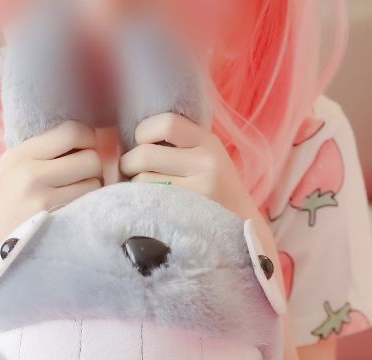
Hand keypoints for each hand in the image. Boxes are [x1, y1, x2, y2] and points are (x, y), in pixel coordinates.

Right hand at [0, 120, 102, 261]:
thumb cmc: (7, 213)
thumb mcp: (12, 174)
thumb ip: (42, 155)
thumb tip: (87, 142)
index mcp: (19, 155)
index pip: (71, 131)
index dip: (88, 140)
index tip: (86, 152)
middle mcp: (28, 171)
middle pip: (89, 157)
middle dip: (94, 168)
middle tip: (84, 179)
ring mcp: (41, 197)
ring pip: (94, 181)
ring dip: (94, 189)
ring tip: (78, 197)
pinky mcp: (53, 219)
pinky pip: (89, 203)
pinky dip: (89, 206)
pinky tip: (76, 211)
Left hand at [120, 112, 256, 221]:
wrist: (243, 225)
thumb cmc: (215, 189)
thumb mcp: (207, 156)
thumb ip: (180, 143)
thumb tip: (135, 138)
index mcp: (208, 142)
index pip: (166, 123)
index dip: (144, 131)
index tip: (141, 142)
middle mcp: (206, 163)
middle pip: (146, 154)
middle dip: (128, 162)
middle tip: (129, 170)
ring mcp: (198, 191)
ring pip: (142, 181)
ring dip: (133, 185)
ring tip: (141, 189)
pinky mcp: (188, 214)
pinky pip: (150, 202)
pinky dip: (141, 201)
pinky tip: (147, 204)